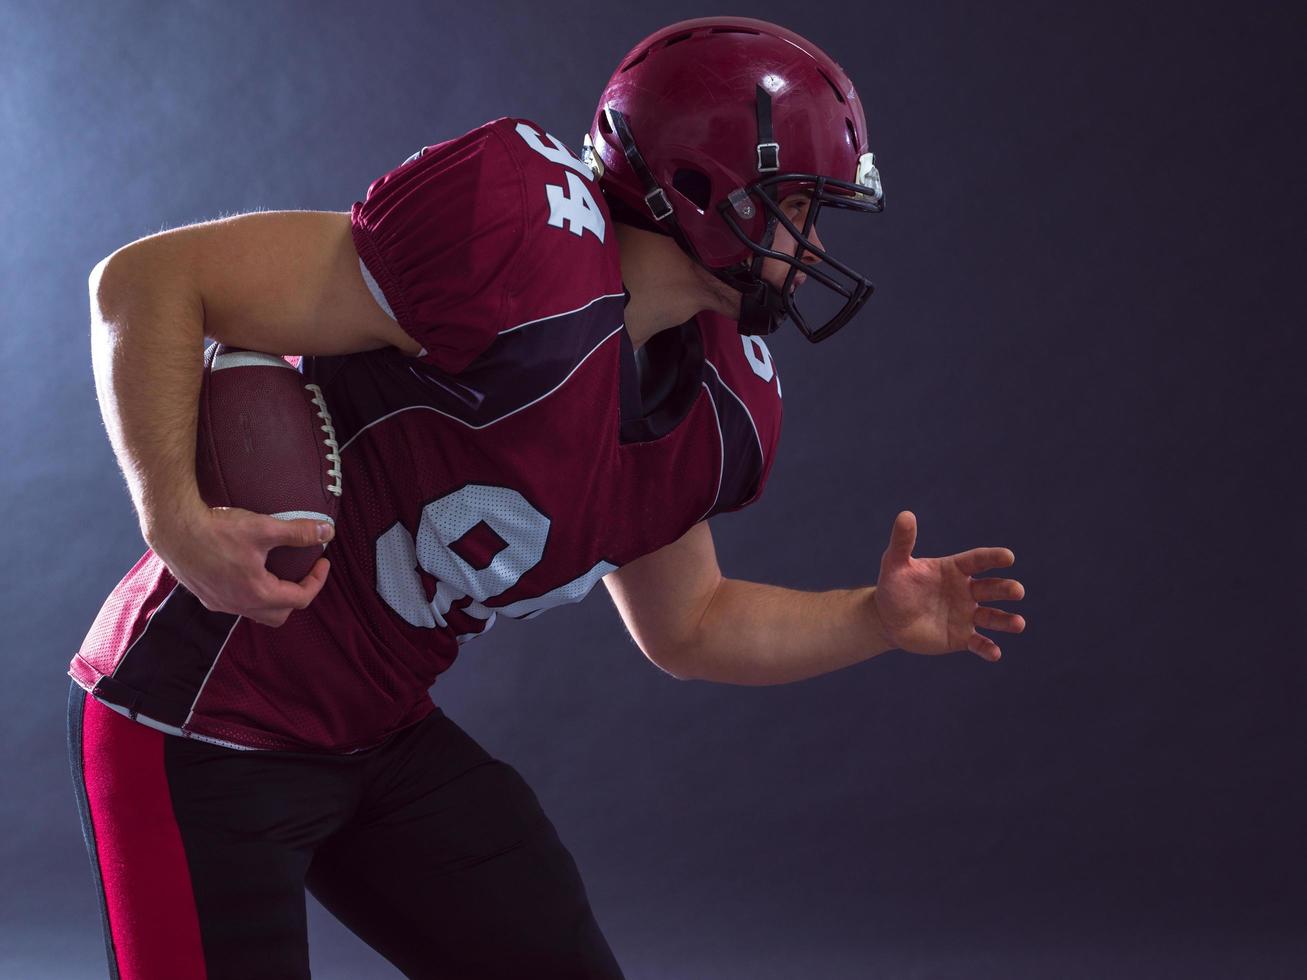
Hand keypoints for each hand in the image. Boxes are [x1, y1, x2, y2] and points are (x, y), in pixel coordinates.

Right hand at [147, 501, 333, 627]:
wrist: (173, 529)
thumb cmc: (217, 530)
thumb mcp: (264, 528)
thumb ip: (299, 533)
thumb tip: (327, 532)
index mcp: (258, 594)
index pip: (300, 598)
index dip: (317, 580)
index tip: (322, 561)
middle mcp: (239, 605)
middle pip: (279, 614)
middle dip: (296, 595)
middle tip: (302, 572)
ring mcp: (220, 604)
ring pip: (256, 611)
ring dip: (272, 597)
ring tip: (278, 572)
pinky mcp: (205, 596)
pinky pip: (236, 604)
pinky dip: (251, 594)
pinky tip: (249, 571)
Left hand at [873, 511, 1025, 661]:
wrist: (886, 619)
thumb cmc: (893, 587)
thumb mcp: (895, 564)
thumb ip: (903, 541)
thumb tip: (905, 514)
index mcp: (955, 569)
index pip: (978, 560)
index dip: (993, 558)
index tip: (1008, 557)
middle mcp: (966, 590)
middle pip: (991, 587)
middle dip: (1006, 589)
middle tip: (1017, 591)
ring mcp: (966, 615)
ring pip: (992, 617)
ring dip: (1006, 620)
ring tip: (1019, 623)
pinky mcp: (961, 637)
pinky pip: (979, 643)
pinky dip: (988, 648)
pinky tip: (995, 653)